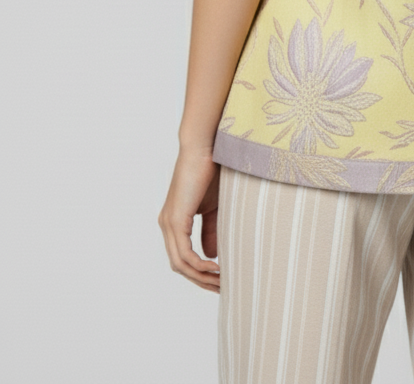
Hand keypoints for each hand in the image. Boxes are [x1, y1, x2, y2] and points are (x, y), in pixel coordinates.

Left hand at [158, 144, 221, 292]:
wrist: (204, 148)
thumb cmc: (211, 172)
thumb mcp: (214, 209)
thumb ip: (210, 232)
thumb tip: (212, 257)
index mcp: (174, 222)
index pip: (183, 257)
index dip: (199, 273)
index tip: (220, 280)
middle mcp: (167, 225)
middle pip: (180, 266)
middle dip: (201, 281)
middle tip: (222, 288)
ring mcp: (168, 223)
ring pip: (181, 264)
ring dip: (201, 277)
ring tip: (222, 282)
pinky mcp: (175, 220)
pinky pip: (185, 254)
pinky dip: (200, 265)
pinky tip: (216, 267)